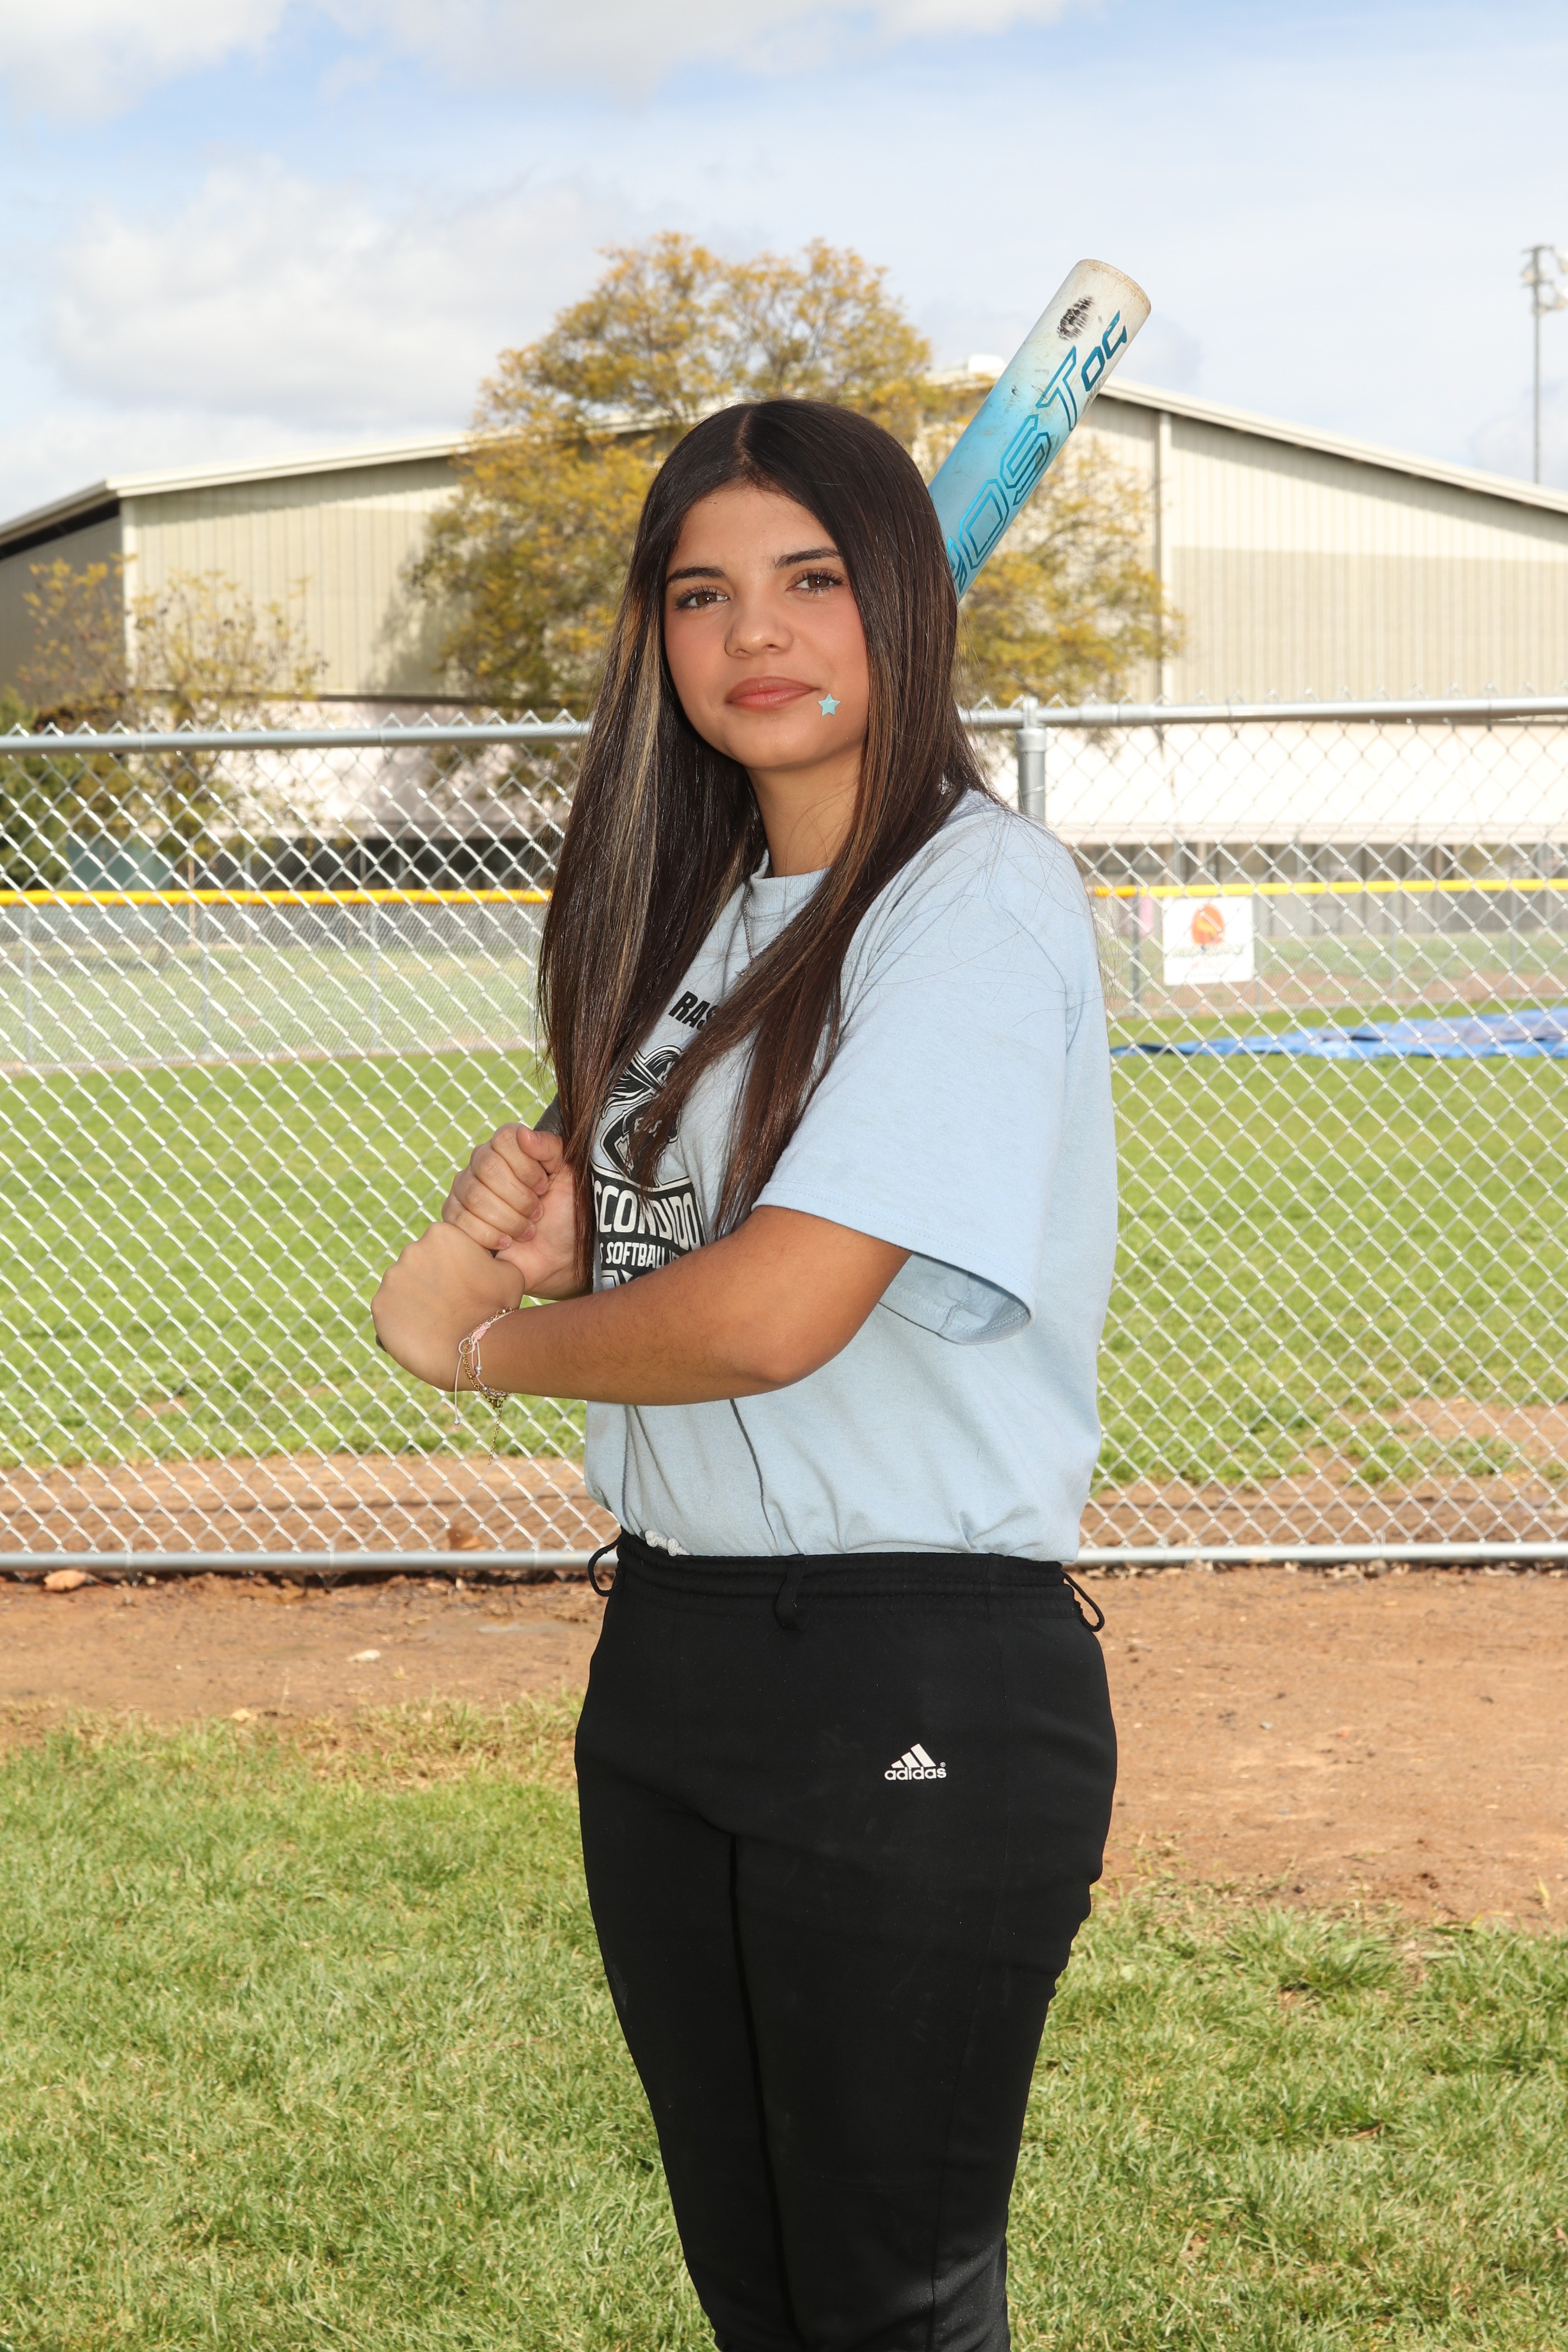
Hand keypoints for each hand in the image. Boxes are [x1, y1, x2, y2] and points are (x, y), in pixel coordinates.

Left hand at [372, 1221, 524, 1389]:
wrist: (479, 1349)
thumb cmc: (497, 1307)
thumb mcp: (505, 1269)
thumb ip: (485, 1256)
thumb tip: (482, 1258)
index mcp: (440, 1233)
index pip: (437, 1246)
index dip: (450, 1266)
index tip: (460, 1284)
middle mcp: (411, 1249)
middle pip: (416, 1264)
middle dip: (429, 1281)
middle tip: (448, 1305)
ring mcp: (392, 1278)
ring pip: (401, 1287)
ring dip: (413, 1300)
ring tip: (434, 1321)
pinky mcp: (379, 1305)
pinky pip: (388, 1310)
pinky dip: (400, 1320)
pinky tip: (420, 1332)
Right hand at [441, 1121, 582, 1298]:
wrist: (557, 1258)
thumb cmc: (565, 1214)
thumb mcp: (569, 1176)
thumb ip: (550, 1148)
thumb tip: (524, 1134)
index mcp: (509, 1148)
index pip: (504, 1139)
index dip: (527, 1166)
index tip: (544, 1187)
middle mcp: (482, 1163)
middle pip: (487, 1166)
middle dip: (520, 1197)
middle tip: (537, 1213)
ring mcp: (464, 1190)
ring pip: (475, 1195)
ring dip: (509, 1219)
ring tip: (526, 1231)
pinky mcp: (455, 1218)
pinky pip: (461, 1220)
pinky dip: (490, 1235)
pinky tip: (506, 1242)